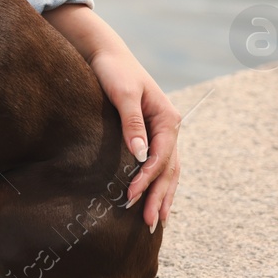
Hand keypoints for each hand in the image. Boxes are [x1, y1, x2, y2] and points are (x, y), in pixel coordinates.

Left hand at [90, 45, 180, 233]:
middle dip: (159, 197)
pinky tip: (151, 199)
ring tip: (155, 222)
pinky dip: (156, 184)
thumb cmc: (114, 71)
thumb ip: (132, 124)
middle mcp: (169, 128)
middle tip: (147, 223)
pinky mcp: (148, 134)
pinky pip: (158, 164)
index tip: (130, 197)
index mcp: (168, 119)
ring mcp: (161, 132)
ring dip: (161, 195)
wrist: (107, 54)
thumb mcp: (123, 94)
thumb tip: (140, 155)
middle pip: (168, 169)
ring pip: (167, 170)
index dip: (147, 180)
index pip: (161, 157)